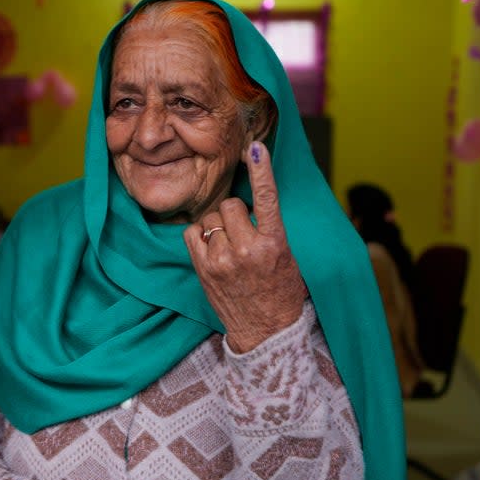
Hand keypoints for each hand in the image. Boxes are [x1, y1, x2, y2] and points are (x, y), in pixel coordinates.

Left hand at [184, 141, 307, 352]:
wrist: (266, 331)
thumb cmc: (281, 291)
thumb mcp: (287, 256)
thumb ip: (269, 229)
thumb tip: (252, 200)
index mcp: (274, 244)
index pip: (267, 199)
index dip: (262, 170)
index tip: (255, 147)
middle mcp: (246, 250)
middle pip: (230, 205)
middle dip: (236, 213)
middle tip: (245, 233)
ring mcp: (221, 260)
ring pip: (211, 218)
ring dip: (219, 226)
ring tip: (231, 246)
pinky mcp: (203, 269)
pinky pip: (192, 232)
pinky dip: (201, 235)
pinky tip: (214, 248)